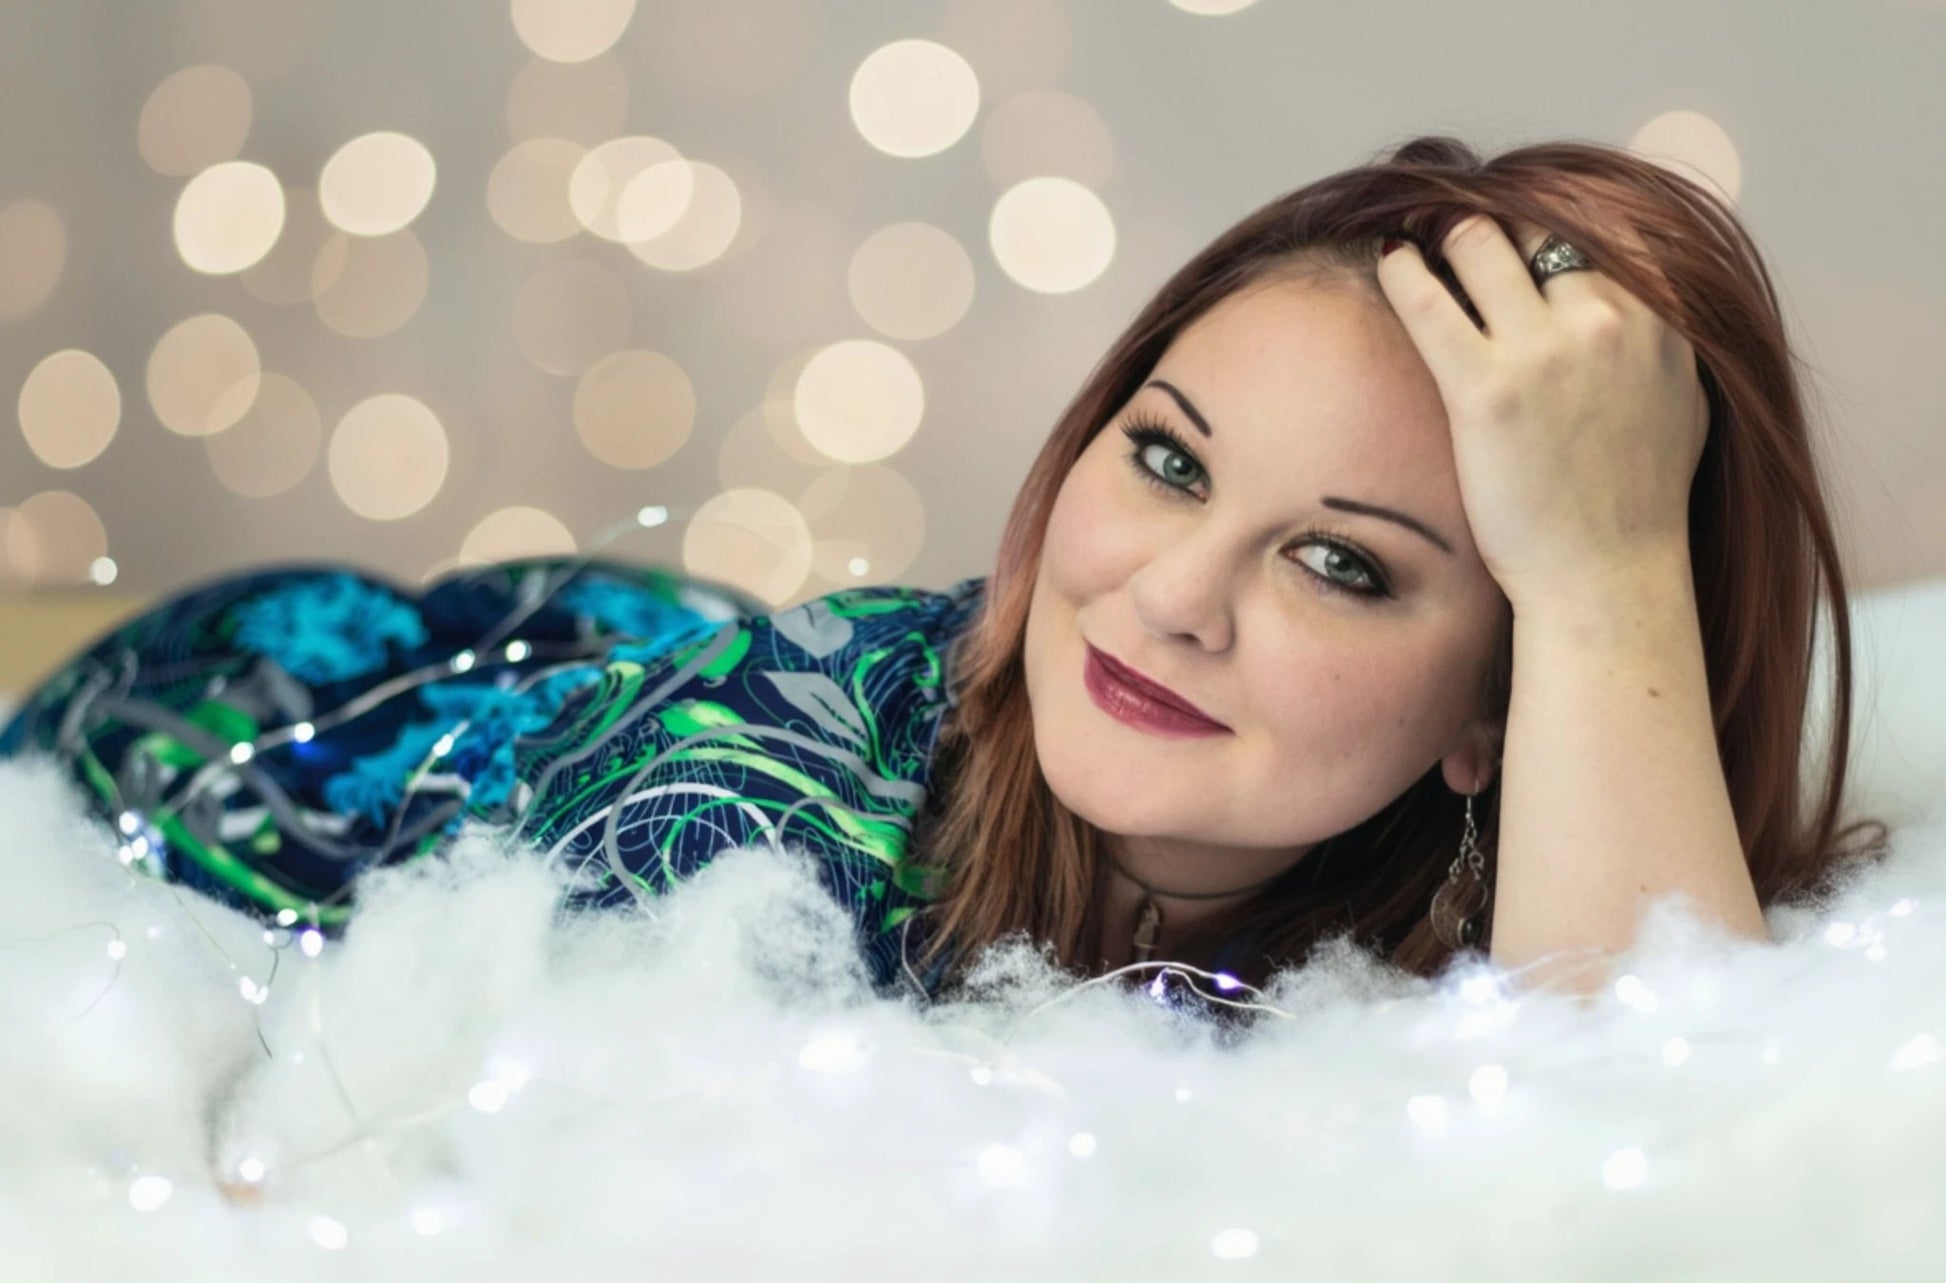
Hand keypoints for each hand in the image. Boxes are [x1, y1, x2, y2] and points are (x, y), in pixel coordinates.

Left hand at [1373, 215, 1709, 613]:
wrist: (1607, 576)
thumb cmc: (1638, 499)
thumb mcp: (1683, 397)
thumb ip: (1665, 335)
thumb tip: (1655, 292)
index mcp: (1660, 316)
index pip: (1598, 222)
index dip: (1547, 218)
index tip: (1516, 225)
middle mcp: (1607, 320)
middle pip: (1532, 223)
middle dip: (1491, 223)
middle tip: (1454, 230)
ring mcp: (1545, 352)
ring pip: (1477, 241)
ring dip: (1444, 238)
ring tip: (1419, 241)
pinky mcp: (1485, 390)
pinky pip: (1427, 301)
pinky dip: (1402, 271)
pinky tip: (1389, 262)